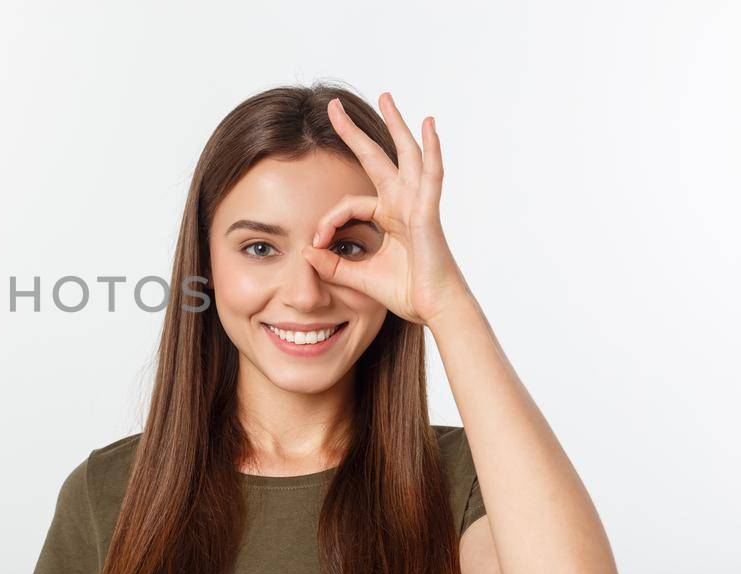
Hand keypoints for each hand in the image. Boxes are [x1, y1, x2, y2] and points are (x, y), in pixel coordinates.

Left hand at [300, 92, 473, 326]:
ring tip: (386, 97)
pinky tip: (428, 124)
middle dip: (355, 132)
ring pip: (406, 155)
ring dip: (395, 125)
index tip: (316, 243)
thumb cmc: (406, 292)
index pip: (348, 204)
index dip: (328, 220)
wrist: (435, 309)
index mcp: (388, 216)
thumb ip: (333, 264)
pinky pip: (431, 175)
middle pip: (377, 158)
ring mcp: (417, 204)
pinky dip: (432, 148)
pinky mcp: (428, 212)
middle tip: (333, 107)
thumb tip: (305, 252)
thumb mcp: (358, 276)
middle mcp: (403, 203)